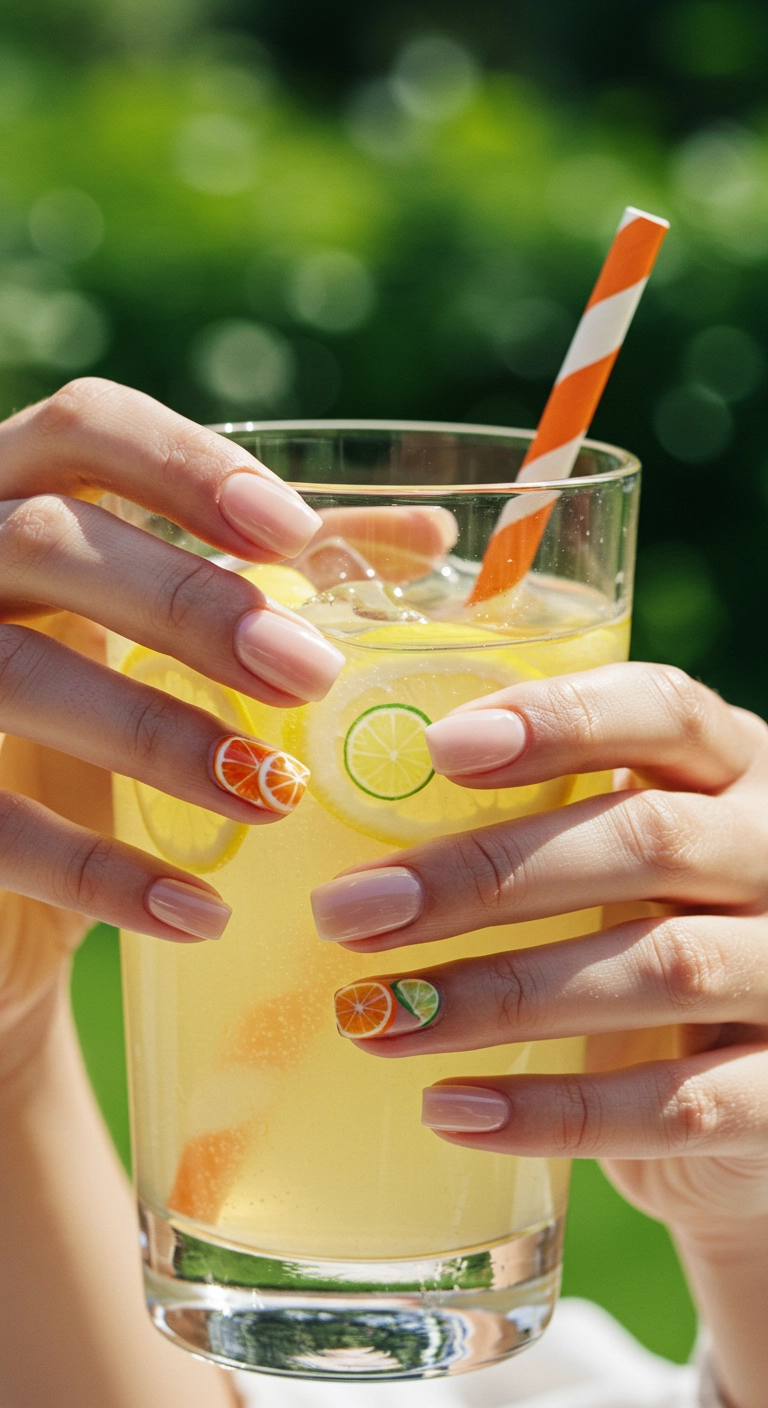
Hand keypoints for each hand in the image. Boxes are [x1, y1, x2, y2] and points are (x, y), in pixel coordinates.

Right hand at [0, 378, 343, 1057]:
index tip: (291, 535)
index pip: (83, 428)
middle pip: (48, 540)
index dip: (183, 466)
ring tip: (272, 792)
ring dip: (154, 731)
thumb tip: (431, 535)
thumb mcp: (173, 644)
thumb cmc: (97, 737)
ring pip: (11, 670)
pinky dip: (96, 871)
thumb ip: (283, 578)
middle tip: (312, 673)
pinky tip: (202, 911)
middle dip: (188, 602)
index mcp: (19, 501)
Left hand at [311, 661, 767, 1241]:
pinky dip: (556, 1113)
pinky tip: (450, 1109)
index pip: (665, 712)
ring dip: (499, 995)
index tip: (438, 748)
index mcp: (735, 771)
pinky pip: (680, 1105)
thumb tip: (339, 826)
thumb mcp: (617, 860)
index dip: (559, 721)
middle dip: (485, 874)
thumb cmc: (649, 939)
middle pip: (646, 842)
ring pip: (661, 967)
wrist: (749, 1100)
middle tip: (349, 913)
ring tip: (374, 1017)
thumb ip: (536, 819)